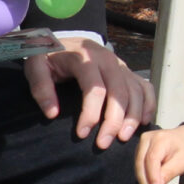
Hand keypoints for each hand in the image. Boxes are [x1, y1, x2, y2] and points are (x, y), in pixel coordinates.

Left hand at [24, 37, 156, 148]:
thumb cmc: (47, 57)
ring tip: (124, 138)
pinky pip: (145, 86)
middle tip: (104, 143)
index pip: (94, 88)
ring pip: (135, 91)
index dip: (90, 114)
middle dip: (114, 121)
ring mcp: (120, 64)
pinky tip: (144, 121)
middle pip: (119, 92)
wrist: (61, 40)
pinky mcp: (126, 71)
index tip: (82, 134)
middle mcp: (107, 59)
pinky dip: (149, 103)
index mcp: (85, 57)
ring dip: (133, 116)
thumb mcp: (35, 66)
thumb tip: (52, 113)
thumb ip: (41, 88)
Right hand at [134, 123, 183, 183]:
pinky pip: (139, 167)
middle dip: (146, 181)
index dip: (152, 175)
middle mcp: (147, 139)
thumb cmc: (183, 150)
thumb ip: (169, 172)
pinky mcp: (139, 151)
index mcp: (160, 138)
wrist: (183, 141)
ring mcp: (141, 145)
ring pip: (138, 166)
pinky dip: (144, 178)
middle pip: (141, 162)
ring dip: (144, 181)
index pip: (152, 158)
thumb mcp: (182, 162)